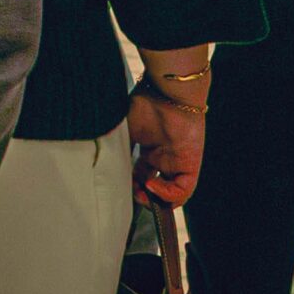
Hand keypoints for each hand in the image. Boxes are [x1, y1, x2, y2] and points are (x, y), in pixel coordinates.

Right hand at [126, 87, 206, 206]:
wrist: (166, 94)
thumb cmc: (143, 105)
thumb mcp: (123, 131)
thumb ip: (117, 150)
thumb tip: (102, 167)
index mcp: (148, 148)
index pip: (140, 175)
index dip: (131, 186)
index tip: (119, 188)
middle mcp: (163, 157)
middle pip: (156, 186)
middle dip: (144, 197)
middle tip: (132, 197)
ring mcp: (177, 161)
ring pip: (172, 193)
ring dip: (156, 199)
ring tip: (142, 194)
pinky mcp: (191, 164)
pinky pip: (184, 189)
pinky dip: (168, 194)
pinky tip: (151, 185)